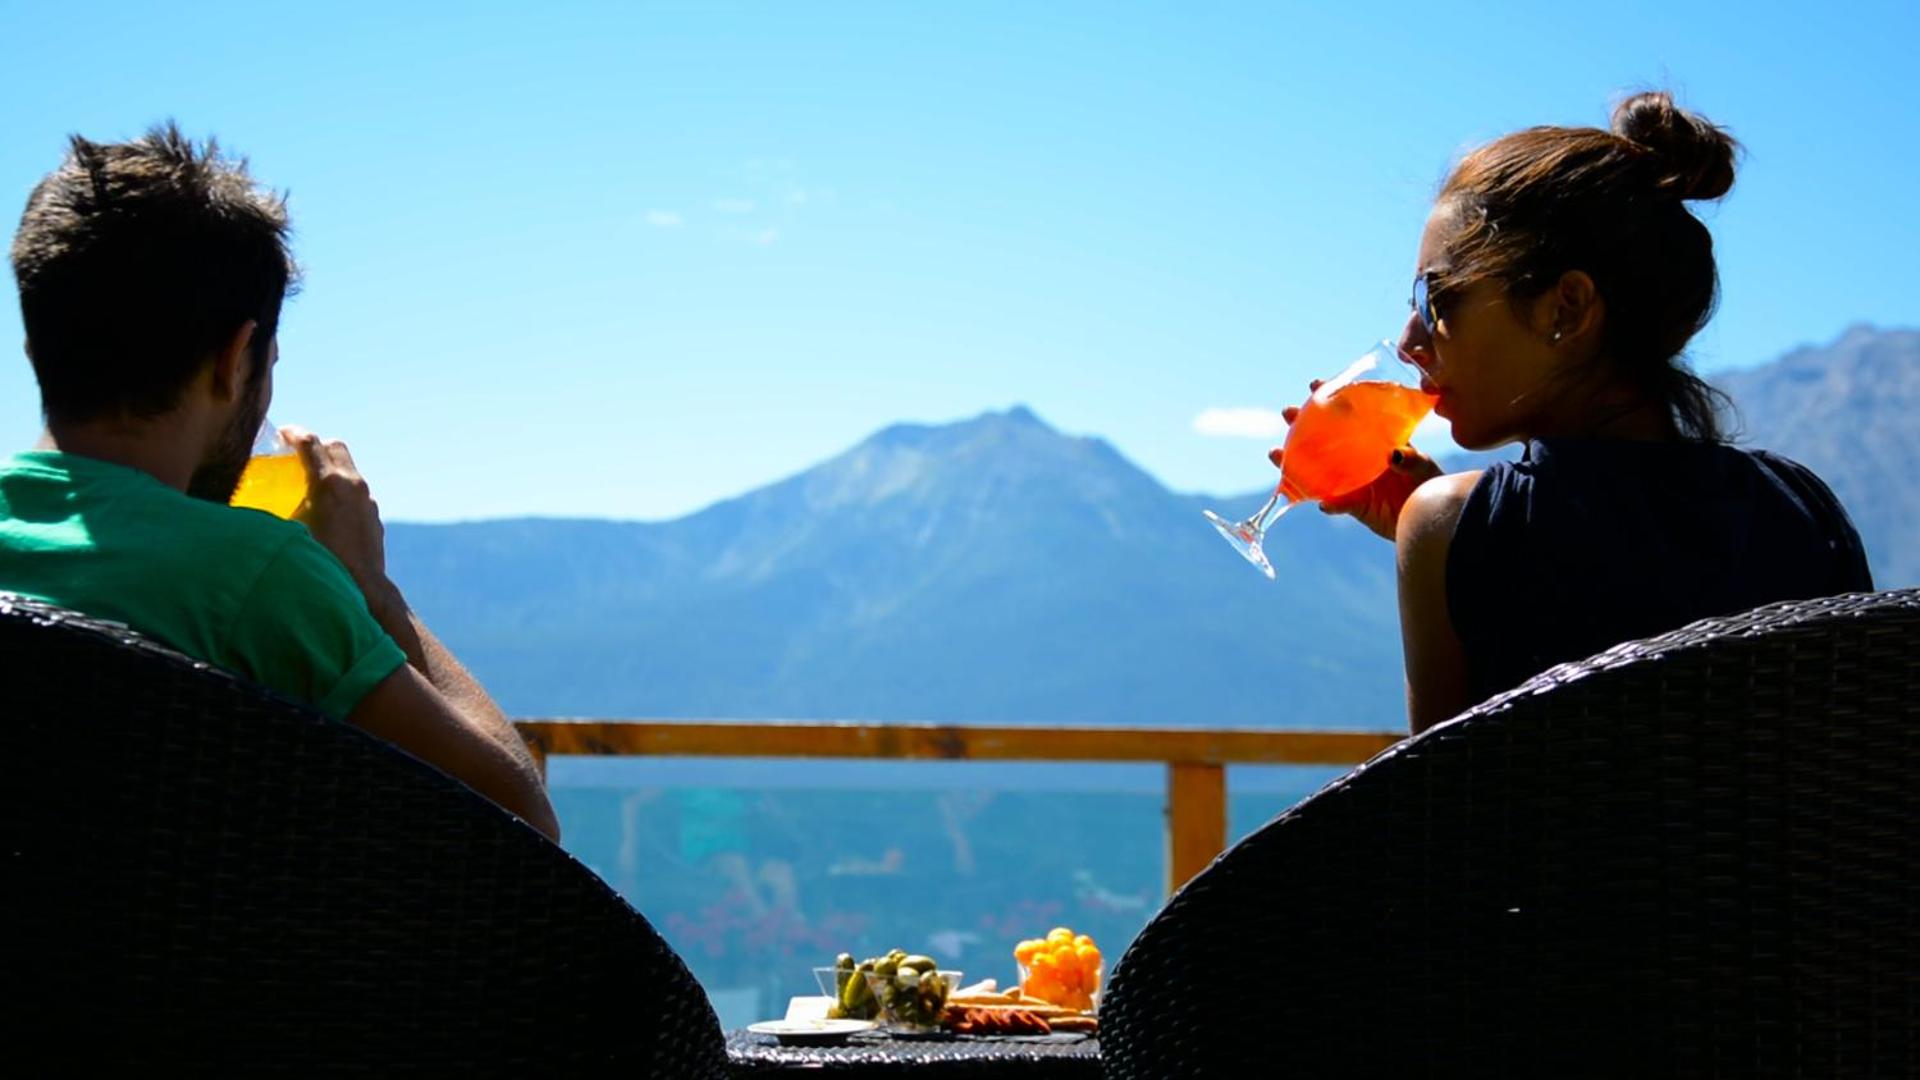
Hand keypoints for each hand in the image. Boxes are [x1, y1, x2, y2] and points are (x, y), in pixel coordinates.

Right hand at [285, 427, 394, 606]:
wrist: (363, 585)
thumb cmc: (322, 561)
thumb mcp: (291, 531)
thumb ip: (276, 512)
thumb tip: (248, 512)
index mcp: (330, 483)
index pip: (311, 443)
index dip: (294, 434)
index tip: (281, 434)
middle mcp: (353, 484)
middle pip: (335, 446)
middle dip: (315, 445)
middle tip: (295, 453)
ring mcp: (367, 498)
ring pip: (348, 467)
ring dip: (329, 466)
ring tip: (308, 479)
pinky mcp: (373, 513)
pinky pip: (355, 489)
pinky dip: (340, 487)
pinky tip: (325, 506)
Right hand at [1272, 388, 1443, 542]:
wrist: (1429, 517)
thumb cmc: (1429, 485)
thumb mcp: (1425, 467)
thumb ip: (1412, 459)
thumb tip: (1394, 454)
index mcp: (1374, 439)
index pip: (1350, 414)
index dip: (1331, 398)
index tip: (1314, 384)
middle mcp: (1358, 456)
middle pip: (1325, 438)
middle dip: (1302, 424)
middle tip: (1287, 413)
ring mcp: (1353, 480)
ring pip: (1318, 469)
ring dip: (1295, 463)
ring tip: (1275, 454)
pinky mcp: (1354, 505)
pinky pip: (1335, 503)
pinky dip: (1328, 504)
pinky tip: (1322, 503)